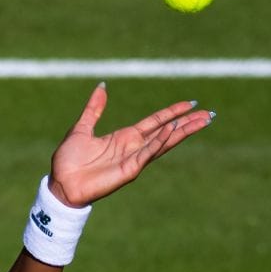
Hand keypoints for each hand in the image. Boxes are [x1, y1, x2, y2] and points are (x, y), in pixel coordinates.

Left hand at [48, 84, 213, 207]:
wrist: (60, 184)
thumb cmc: (68, 161)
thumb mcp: (82, 128)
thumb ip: (94, 109)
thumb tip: (102, 87)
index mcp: (124, 138)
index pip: (155, 122)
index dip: (172, 112)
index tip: (191, 104)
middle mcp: (133, 148)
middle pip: (167, 132)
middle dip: (188, 123)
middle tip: (210, 114)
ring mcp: (133, 159)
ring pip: (164, 142)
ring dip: (182, 132)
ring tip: (202, 121)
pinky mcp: (129, 170)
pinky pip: (148, 153)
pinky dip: (160, 142)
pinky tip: (172, 131)